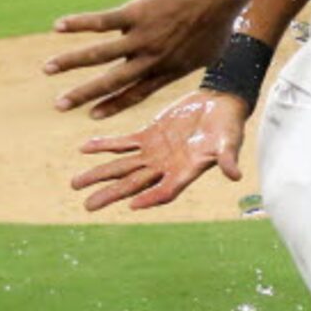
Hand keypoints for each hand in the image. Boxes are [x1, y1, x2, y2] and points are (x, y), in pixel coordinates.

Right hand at [45, 0, 236, 117]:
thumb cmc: (218, 20)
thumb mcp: (208, 52)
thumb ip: (187, 62)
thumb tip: (178, 64)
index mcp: (169, 69)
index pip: (136, 93)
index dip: (114, 105)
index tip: (92, 116)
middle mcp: (153, 59)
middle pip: (113, 82)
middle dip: (84, 95)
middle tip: (59, 106)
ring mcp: (144, 37)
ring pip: (101, 54)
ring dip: (71, 62)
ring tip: (47, 69)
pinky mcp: (137, 13)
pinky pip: (103, 21)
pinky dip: (80, 23)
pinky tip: (58, 26)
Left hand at [71, 88, 247, 212]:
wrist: (220, 104)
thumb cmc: (229, 124)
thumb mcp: (230, 141)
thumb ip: (227, 158)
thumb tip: (235, 176)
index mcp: (186, 172)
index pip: (165, 191)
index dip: (150, 199)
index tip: (132, 205)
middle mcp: (166, 167)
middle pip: (134, 184)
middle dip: (111, 194)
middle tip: (88, 206)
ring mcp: (155, 153)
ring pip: (122, 167)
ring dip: (99, 174)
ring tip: (75, 184)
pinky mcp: (149, 136)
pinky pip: (122, 144)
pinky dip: (104, 146)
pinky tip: (84, 148)